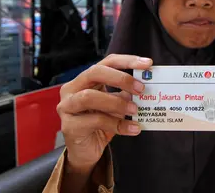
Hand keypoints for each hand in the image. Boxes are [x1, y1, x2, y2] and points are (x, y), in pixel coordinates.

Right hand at [57, 54, 152, 170]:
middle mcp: (72, 89)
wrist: (85, 152)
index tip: (147, 64)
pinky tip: (133, 128)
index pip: (106, 62)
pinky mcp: (69, 126)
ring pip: (90, 96)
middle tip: (141, 88)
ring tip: (135, 110)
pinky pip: (95, 121)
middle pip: (95, 72)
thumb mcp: (115, 107)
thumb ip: (125, 95)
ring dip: (117, 102)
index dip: (127, 61)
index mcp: (84, 80)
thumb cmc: (100, 125)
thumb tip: (145, 87)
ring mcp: (67, 107)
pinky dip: (118, 124)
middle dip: (120, 78)